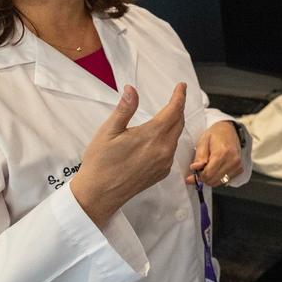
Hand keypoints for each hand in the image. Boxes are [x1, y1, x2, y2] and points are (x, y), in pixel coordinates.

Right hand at [70, 83, 186, 225]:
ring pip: (176, 137)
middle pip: (179, 123)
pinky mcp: (162, 173)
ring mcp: (164, 163)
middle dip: (179, 108)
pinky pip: (171, 151)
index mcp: (152, 135)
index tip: (182, 86)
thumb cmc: (101, 161)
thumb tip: (132, 89)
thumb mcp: (108, 131)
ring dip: (174, 124)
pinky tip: (159, 138)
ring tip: (167, 115)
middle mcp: (163, 149)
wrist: (100, 194)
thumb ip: (124, 109)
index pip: (174, 110)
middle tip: (176, 97)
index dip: (179, 97)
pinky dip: (169, 140)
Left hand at [185, 120, 242, 187]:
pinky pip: (225, 180)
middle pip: (213, 180)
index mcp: (222, 153)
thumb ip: (199, 156)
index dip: (198, 176)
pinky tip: (215, 169)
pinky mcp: (240, 169)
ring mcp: (237, 166)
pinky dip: (218, 178)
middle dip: (203, 178)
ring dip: (210, 179)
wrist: (230, 130)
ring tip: (207, 168)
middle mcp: (232, 161)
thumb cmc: (215, 134)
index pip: (208, 174)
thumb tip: (195, 168)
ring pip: (219, 182)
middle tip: (199, 170)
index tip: (192, 174)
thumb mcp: (203, 141)